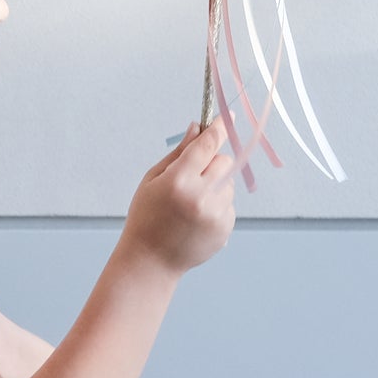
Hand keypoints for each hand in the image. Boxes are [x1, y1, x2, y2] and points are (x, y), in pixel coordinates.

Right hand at [122, 119, 236, 275]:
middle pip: (224, 161)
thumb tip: (197, 128)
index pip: (207, 145)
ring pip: (229, 183)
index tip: (228, 117)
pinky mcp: (225, 228)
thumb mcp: (153, 180)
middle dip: (213, 162)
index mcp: (178, 181)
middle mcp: (201, 196)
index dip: (219, 128)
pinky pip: (230, 204)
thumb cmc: (147, 216)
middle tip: (194, 175)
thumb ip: (178, 153)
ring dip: (216, 186)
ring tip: (191, 204)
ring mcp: (216, 214)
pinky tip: (197, 219)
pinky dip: (218, 205)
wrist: (151, 260)